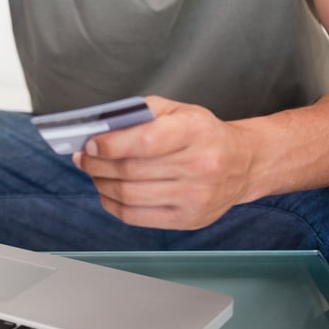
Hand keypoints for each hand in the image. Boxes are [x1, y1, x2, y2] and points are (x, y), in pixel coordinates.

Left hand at [72, 96, 253, 229]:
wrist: (243, 163)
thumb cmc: (204, 133)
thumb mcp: (178, 110)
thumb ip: (140, 113)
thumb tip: (101, 129)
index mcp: (195, 131)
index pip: (146, 141)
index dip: (111, 145)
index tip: (90, 144)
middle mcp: (199, 165)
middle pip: (132, 171)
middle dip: (97, 165)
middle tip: (84, 158)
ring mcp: (196, 196)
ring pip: (130, 195)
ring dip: (102, 184)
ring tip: (94, 173)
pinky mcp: (189, 219)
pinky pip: (138, 217)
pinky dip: (113, 205)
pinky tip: (107, 192)